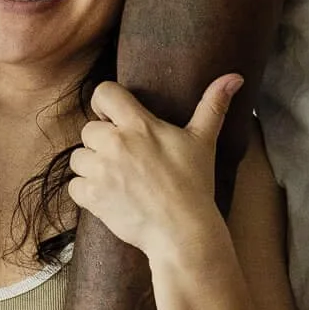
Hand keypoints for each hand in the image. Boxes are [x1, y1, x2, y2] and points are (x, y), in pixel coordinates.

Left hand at [66, 75, 240, 262]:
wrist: (182, 232)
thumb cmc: (194, 185)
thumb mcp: (203, 141)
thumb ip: (213, 105)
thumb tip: (234, 77)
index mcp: (139, 125)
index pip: (104, 93)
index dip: (105, 103)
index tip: (113, 118)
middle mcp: (115, 143)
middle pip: (88, 129)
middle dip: (101, 142)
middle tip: (124, 159)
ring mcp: (101, 170)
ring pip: (78, 158)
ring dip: (92, 167)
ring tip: (116, 179)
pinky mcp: (92, 196)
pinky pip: (74, 186)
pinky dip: (86, 192)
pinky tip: (108, 196)